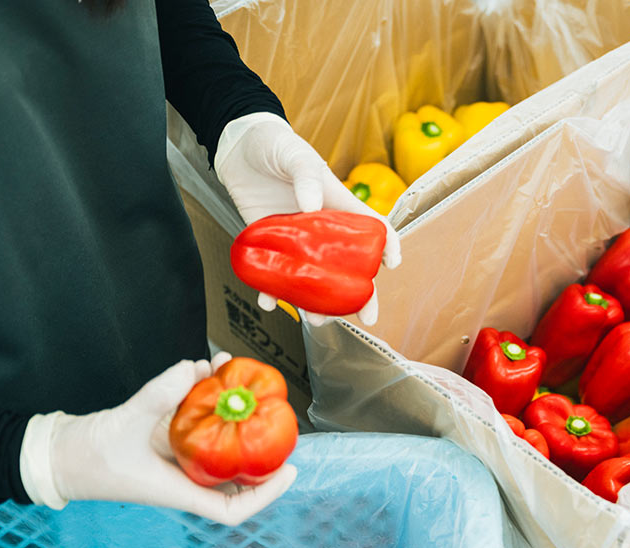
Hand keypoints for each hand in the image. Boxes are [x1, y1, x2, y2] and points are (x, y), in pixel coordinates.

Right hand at [19, 354, 296, 525]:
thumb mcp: (125, 424)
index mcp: (180, 491)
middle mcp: (184, 479)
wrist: (56, 455)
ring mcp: (176, 460)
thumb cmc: (88, 455)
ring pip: (216, 440)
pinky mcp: (165, 440)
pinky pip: (195, 423)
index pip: (233, 509)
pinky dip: (202, 398)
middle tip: (270, 406)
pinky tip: (203, 370)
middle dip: (256, 438)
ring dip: (228, 409)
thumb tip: (192, 368)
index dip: (266, 495)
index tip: (290, 470)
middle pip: (235, 471)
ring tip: (232, 369)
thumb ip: (158, 395)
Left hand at [215, 112, 400, 325]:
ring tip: (316, 321)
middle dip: (362, 295)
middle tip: (366, 318)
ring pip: (315, 280)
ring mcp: (297, 242)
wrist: (237, 148)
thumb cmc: (275, 145)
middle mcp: (322, 230)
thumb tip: (313, 206)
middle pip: (350, 268)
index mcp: (339, 206)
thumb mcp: (295, 154)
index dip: (389, 246)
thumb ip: (306, 177)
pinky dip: (271, 292)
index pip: (374, 229)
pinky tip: (268, 302)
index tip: (392, 264)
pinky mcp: (270, 245)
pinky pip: (274, 276)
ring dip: (318, 304)